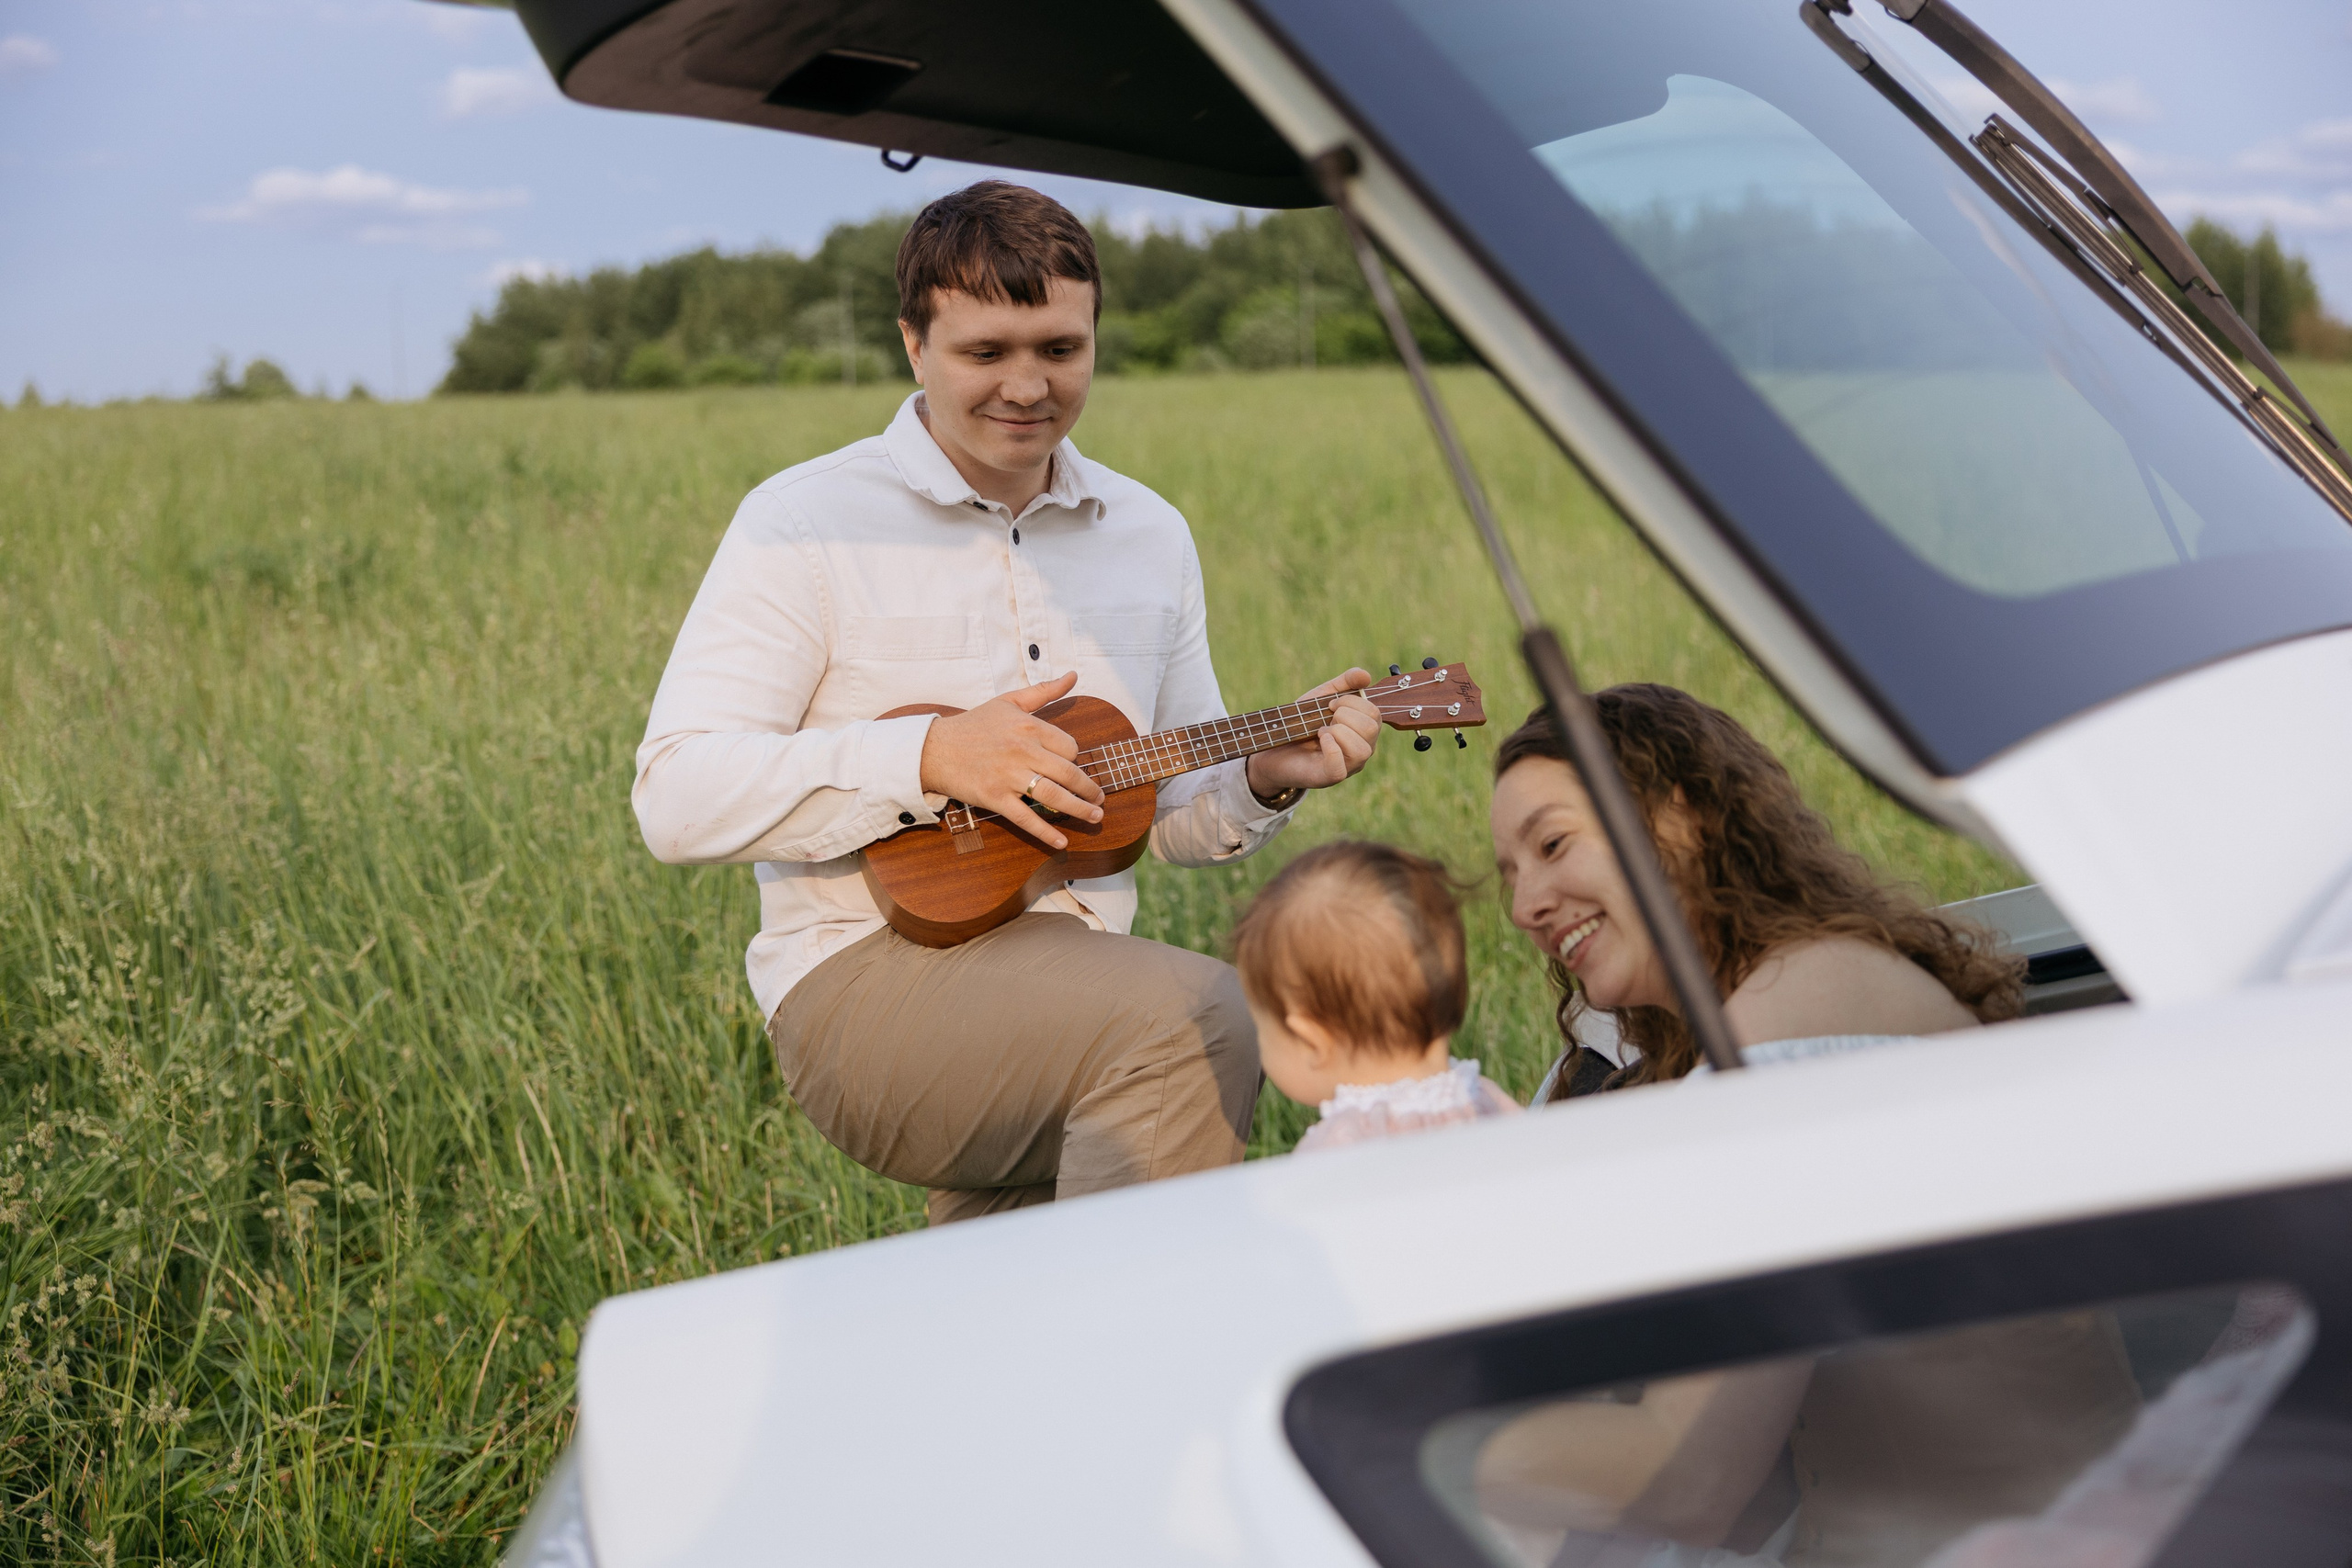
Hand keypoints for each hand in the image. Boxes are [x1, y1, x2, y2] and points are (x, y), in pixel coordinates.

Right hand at [918, 671, 1106, 850]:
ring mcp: (1010, 776)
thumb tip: (1073, 676)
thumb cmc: (974, 724)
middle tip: (1099, 798)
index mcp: (1030, 727)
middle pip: (1069, 773)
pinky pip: (1027, 818)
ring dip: (1080, 809)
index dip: (1074, 758)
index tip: (1072, 766)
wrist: (935, 749)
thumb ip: (1044, 691)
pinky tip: (1062, 842)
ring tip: (1095, 816)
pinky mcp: (996, 798)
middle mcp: (1023, 751)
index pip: (1069, 747)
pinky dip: (1046, 833)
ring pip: (1055, 796)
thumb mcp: (1009, 701)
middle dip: (1089, 789)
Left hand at [1245, 667, 1378, 799]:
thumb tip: (1366, 675)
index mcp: (1364, 730)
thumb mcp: (1322, 697)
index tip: (1330, 704)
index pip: (1374, 713)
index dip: (1351, 702)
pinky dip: (1330, 747)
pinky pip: (1340, 766)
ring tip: (1321, 731)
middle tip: (1325, 717)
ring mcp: (1349, 766)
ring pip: (1362, 750)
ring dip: (1339, 732)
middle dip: (1345, 715)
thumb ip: (1345, 683)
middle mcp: (1362, 749)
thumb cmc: (1301, 723)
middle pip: (1371, 728)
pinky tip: (1320, 739)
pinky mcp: (1330, 777)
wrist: (1273, 746)